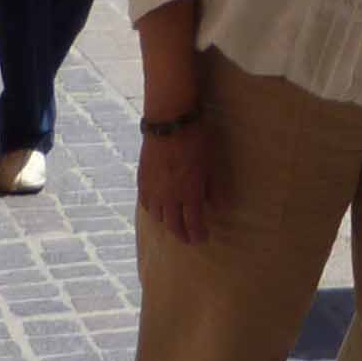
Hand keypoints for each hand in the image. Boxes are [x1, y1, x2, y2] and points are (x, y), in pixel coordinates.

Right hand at [138, 123, 216, 243]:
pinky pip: (146, 203)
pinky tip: (158, 208)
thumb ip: (214, 188)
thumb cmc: (196, 140)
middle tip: (189, 239)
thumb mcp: (212, 164)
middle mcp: (169, 197)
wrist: (169, 121)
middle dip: (182, 235)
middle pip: (174, 225)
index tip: (203, 239)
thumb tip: (219, 207)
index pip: (193, 224)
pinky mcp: (142, 180)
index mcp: (189, 194)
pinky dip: (153, 210)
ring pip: (158, 216)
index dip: (198, 234)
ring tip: (175, 223)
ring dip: (168, 223)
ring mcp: (153, 189)